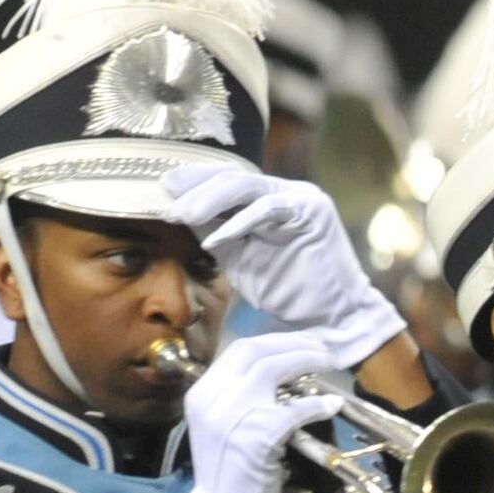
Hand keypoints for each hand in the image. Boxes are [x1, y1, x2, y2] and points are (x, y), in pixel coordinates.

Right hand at [156, 329, 353, 492]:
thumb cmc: (231, 477)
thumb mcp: (225, 429)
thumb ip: (242, 399)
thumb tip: (282, 372)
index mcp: (201, 394)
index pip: (240, 350)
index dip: (276, 341)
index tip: (303, 342)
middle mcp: (210, 398)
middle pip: (256, 351)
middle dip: (295, 344)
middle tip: (324, 349)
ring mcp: (230, 416)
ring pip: (273, 370)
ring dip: (307, 362)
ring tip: (330, 365)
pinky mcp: (255, 437)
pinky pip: (293, 410)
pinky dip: (316, 405)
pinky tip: (330, 406)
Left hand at [162, 161, 409, 360]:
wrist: (331, 316)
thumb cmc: (287, 290)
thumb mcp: (238, 257)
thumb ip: (214, 232)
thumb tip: (178, 211)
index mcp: (267, 199)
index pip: (225, 180)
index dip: (193, 182)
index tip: (162, 190)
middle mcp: (284, 192)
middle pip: (232, 176)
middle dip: (196, 188)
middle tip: (169, 204)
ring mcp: (300, 199)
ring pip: (247, 186)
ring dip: (211, 199)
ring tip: (184, 215)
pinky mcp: (312, 213)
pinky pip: (269, 209)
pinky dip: (240, 222)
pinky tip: (216, 237)